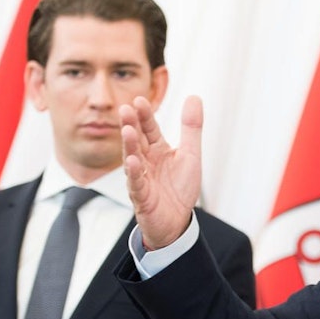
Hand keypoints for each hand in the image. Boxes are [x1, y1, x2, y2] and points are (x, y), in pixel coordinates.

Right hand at [120, 95, 201, 248]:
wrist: (178, 221)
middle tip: (126, 109)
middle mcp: (146, 162)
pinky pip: (136, 184)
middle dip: (132, 125)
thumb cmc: (180, 188)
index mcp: (157, 150)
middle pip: (137, 140)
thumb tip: (193, 97)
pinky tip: (131, 162)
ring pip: (133, 159)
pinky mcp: (142, 197)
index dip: (145, 115)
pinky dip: (133, 173)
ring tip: (128, 130)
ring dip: (130, 145)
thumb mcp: (190, 154)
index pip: (149, 128)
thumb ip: (191, 127)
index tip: (139, 100)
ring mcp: (141, 178)